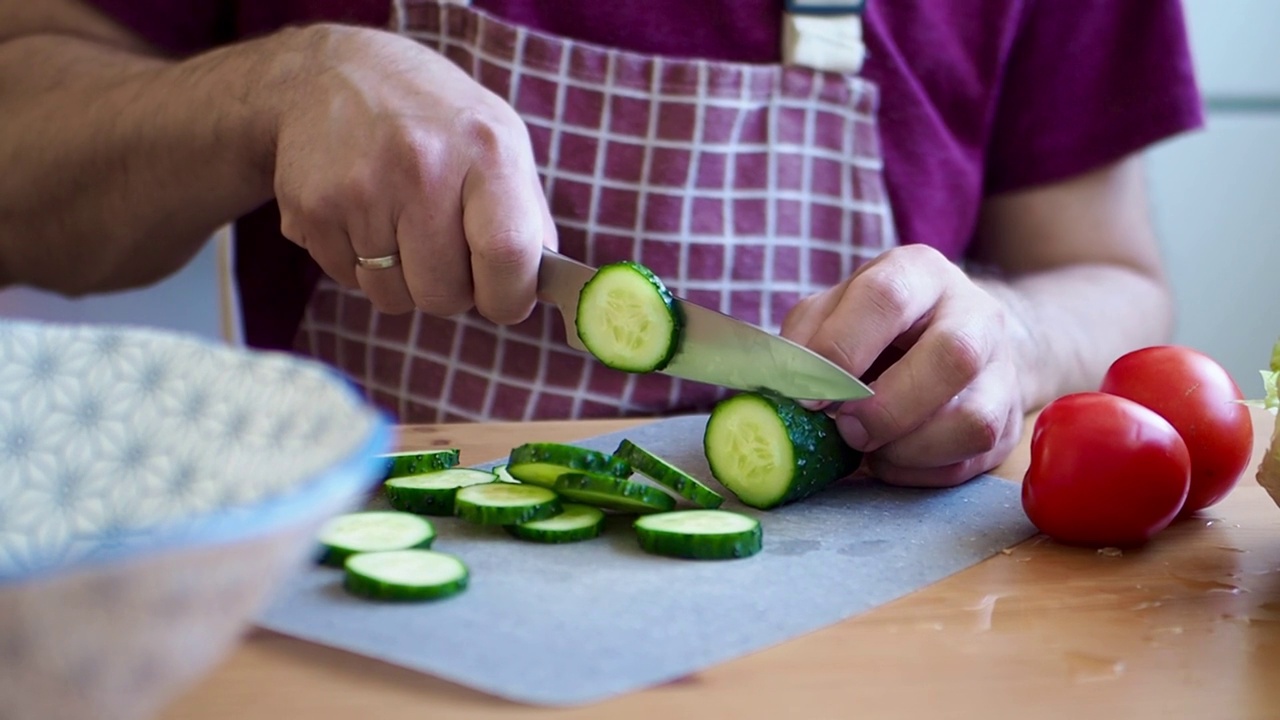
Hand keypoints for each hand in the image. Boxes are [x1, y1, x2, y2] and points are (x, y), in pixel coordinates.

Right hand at [270, 24, 555, 320]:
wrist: (332, 73)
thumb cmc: (434, 118)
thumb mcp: (500, 141)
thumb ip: (528, 216)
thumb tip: (545, 284)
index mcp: (486, 151)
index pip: (508, 256)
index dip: (509, 296)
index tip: (504, 296)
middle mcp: (423, 167)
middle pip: (444, 294)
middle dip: (449, 289)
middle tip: (442, 247)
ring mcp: (361, 189)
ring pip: (392, 297)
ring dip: (400, 279)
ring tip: (398, 224)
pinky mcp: (313, 208)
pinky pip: (348, 280)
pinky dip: (358, 264)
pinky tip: (363, 216)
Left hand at [780, 245, 1024, 486]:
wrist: (954, 338)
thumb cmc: (878, 326)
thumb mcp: (835, 311)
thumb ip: (805, 337)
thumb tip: (787, 383)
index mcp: (920, 272)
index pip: (885, 298)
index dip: (841, 350)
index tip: (809, 396)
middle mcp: (974, 314)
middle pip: (952, 356)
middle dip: (887, 407)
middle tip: (846, 428)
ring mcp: (1002, 370)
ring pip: (973, 419)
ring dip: (908, 448)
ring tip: (872, 448)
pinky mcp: (1009, 421)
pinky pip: (973, 459)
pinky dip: (922, 471)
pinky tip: (894, 458)